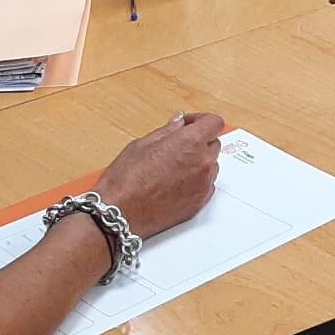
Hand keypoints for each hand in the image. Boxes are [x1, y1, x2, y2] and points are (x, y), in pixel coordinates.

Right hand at [94, 111, 223, 239]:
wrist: (120, 213)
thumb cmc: (126, 181)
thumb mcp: (142, 144)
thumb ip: (167, 131)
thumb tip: (179, 123)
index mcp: (190, 142)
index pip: (214, 123)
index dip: (201, 121)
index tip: (189, 125)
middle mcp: (202, 163)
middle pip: (213, 144)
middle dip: (199, 142)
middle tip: (177, 147)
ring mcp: (203, 185)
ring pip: (211, 166)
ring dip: (199, 162)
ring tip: (173, 168)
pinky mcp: (200, 203)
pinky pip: (207, 186)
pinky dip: (197, 182)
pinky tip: (175, 184)